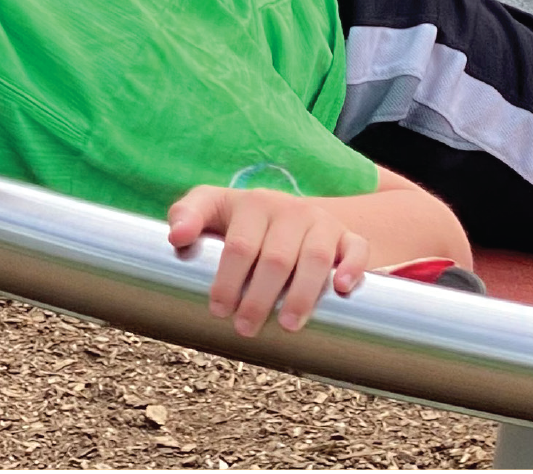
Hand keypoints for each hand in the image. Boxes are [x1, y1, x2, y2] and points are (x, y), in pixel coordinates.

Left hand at [166, 186, 369, 336]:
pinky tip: (340, 288)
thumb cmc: (243, 221)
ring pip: (315, 257)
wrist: (293, 214)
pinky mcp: (347, 236)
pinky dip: (352, 267)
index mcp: (253, 204)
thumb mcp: (212, 208)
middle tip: (245, 329)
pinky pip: (357, 248)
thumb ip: (186, 215)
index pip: (239, 245)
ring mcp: (321, 223)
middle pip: (275, 258)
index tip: (218, 310)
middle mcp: (289, 210)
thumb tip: (176, 237)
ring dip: (302, 294)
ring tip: (288, 326)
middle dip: (259, 298)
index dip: (227, 280)